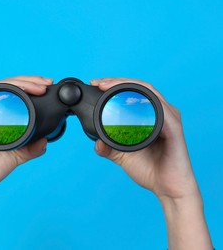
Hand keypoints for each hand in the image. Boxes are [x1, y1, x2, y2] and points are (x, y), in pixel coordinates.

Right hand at [0, 76, 52, 194]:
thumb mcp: (17, 155)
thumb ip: (31, 148)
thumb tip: (45, 141)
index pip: (11, 91)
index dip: (29, 84)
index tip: (47, 85)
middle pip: (6, 84)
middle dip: (29, 80)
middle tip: (46, 83)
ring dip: (20, 83)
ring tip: (38, 86)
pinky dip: (3, 93)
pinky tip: (18, 93)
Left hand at [91, 77, 196, 199]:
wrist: (168, 189)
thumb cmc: (150, 170)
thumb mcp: (122, 156)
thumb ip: (108, 148)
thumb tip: (96, 142)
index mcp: (151, 115)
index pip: (134, 92)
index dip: (115, 84)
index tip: (96, 84)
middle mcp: (161, 113)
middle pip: (140, 87)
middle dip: (118, 81)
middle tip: (98, 82)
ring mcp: (169, 119)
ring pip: (149, 92)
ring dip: (128, 86)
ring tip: (108, 86)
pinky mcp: (174, 128)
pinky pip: (161, 110)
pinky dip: (145, 101)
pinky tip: (130, 100)